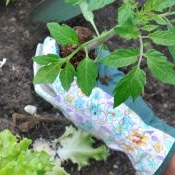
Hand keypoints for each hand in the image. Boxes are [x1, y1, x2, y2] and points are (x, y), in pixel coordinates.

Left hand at [33, 37, 174, 174]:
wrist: (133, 135)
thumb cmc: (127, 105)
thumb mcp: (115, 79)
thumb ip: (102, 61)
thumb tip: (94, 44)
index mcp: (75, 95)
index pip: (53, 70)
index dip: (50, 53)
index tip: (51, 39)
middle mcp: (67, 106)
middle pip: (43, 83)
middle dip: (41, 63)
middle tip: (43, 46)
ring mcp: (69, 115)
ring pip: (48, 94)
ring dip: (46, 75)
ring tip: (50, 61)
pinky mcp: (74, 120)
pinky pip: (58, 101)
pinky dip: (57, 86)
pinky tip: (64, 76)